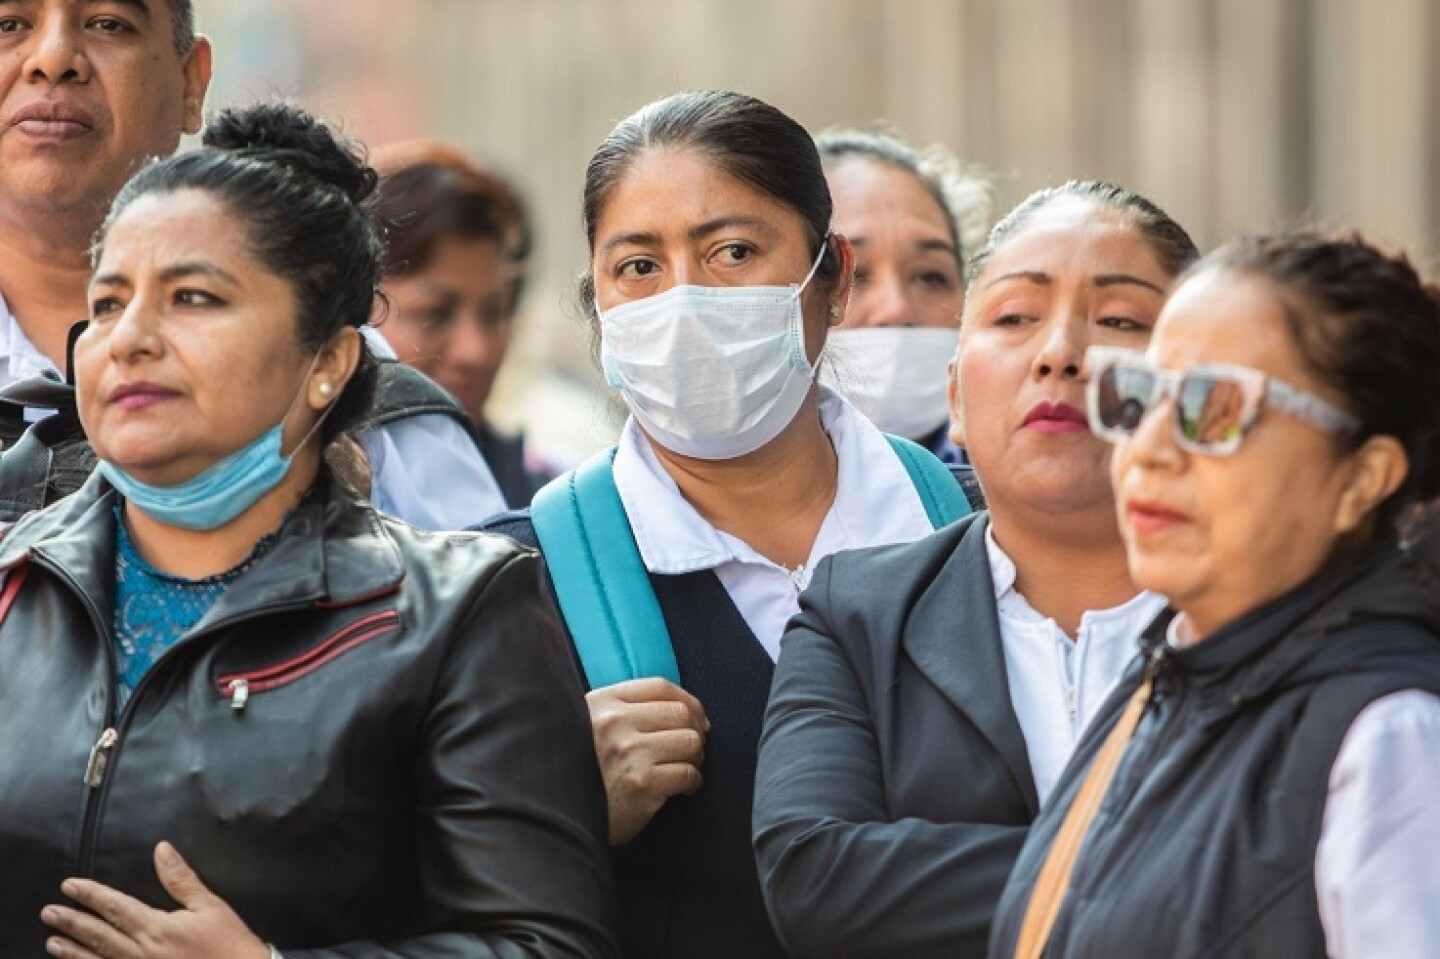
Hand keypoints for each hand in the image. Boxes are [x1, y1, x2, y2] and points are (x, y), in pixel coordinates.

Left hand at [41, 842, 270, 958]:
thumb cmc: (228, 943)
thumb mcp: (210, 906)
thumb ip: (180, 879)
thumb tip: (161, 850)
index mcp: (157, 929)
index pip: (116, 907)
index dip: (91, 895)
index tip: (69, 886)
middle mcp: (142, 953)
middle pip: (100, 935)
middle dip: (73, 923)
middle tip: (49, 913)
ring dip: (74, 951)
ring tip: (53, 943)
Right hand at [587, 677, 709, 845]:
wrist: (560, 818)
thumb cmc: (582, 773)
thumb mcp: (588, 726)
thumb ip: (623, 710)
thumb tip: (684, 709)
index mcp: (602, 702)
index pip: (661, 687)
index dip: (688, 701)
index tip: (698, 719)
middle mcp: (614, 722)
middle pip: (681, 713)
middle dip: (696, 732)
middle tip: (694, 750)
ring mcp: (629, 752)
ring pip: (690, 742)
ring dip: (696, 758)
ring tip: (686, 768)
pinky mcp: (642, 784)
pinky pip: (688, 774)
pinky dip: (693, 782)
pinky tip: (683, 789)